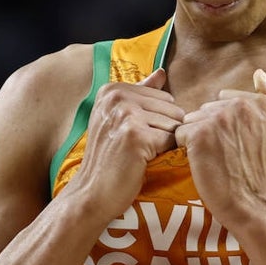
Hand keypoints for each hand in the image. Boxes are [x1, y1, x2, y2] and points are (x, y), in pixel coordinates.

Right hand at [73, 68, 183, 220]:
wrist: (92, 192)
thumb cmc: (109, 157)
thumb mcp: (119, 118)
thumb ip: (142, 93)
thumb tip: (162, 72)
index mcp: (113, 89)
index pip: (165, 98)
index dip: (158, 122)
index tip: (135, 136)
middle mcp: (117, 96)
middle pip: (172, 109)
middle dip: (165, 132)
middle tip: (139, 148)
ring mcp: (126, 114)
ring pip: (174, 125)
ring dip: (164, 145)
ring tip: (139, 155)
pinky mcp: (135, 135)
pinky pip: (171, 140)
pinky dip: (163, 155)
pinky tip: (142, 162)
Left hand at [174, 69, 265, 226]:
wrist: (252, 201)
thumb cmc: (263, 170)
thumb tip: (259, 73)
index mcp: (258, 102)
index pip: (224, 101)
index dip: (224, 124)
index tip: (235, 143)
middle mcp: (239, 105)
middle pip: (206, 110)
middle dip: (209, 129)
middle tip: (224, 153)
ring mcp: (218, 118)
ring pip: (192, 120)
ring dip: (197, 138)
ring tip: (213, 158)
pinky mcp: (199, 134)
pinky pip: (181, 133)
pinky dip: (187, 148)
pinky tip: (202, 161)